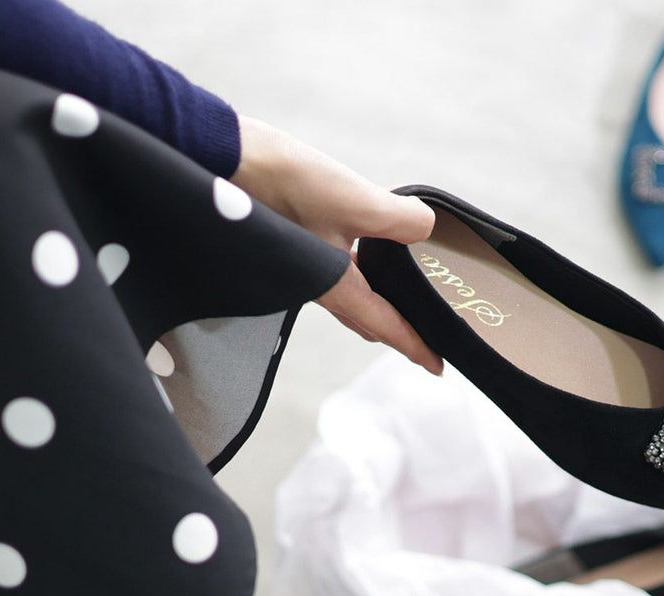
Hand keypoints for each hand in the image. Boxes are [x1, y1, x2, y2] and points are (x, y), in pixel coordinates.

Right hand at [232, 116, 441, 374]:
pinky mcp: (294, 244)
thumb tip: (426, 228)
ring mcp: (305, 267)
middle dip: (395, 331)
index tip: (438, 368)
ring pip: (351, 297)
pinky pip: (336, 270)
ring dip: (377, 302)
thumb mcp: (356, 201)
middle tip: (423, 336)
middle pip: (367, 320)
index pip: (386, 327)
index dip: (415, 347)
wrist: (225, 160)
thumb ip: (401, 220)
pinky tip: (366, 250)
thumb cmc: (284, 184)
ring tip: (402, 295)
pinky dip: (359, 272)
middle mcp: (319, 286)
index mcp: (336, 287)